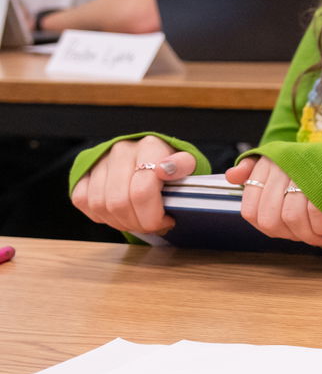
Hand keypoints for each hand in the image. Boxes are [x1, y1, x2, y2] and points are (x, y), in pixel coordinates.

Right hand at [71, 137, 191, 234]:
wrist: (153, 158)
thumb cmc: (173, 167)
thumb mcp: (188, 165)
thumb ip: (183, 166)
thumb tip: (167, 168)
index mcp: (150, 146)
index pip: (142, 191)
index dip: (152, 216)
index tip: (166, 221)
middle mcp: (122, 151)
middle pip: (119, 202)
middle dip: (136, 224)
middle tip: (151, 227)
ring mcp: (100, 161)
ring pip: (100, 205)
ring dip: (119, 222)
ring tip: (137, 221)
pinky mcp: (84, 171)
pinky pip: (82, 201)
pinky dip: (101, 215)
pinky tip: (119, 215)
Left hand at [226, 156, 321, 249]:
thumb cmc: (309, 161)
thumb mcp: (277, 158)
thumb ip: (251, 170)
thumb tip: (231, 177)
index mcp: (266, 165)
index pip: (250, 209)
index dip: (265, 228)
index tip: (282, 233)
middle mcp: (280, 168)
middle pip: (271, 218)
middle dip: (288, 236)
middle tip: (303, 238)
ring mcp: (302, 174)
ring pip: (292, 218)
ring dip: (307, 237)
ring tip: (319, 239)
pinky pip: (315, 213)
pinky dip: (320, 229)